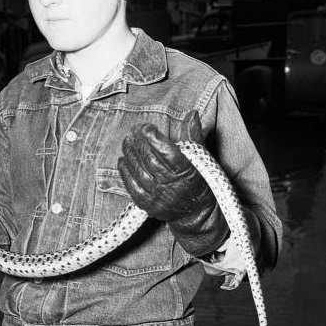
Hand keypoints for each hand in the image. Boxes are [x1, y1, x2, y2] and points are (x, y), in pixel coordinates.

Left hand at [117, 111, 229, 257]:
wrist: (196, 213)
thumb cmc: (199, 180)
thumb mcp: (201, 158)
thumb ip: (193, 136)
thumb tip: (191, 113)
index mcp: (186, 172)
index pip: (167, 152)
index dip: (154, 138)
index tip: (147, 127)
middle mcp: (171, 185)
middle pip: (149, 159)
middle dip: (139, 142)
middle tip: (134, 130)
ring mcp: (158, 197)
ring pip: (139, 171)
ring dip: (130, 153)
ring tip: (127, 141)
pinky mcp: (147, 205)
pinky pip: (132, 186)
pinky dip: (125, 171)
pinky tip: (123, 160)